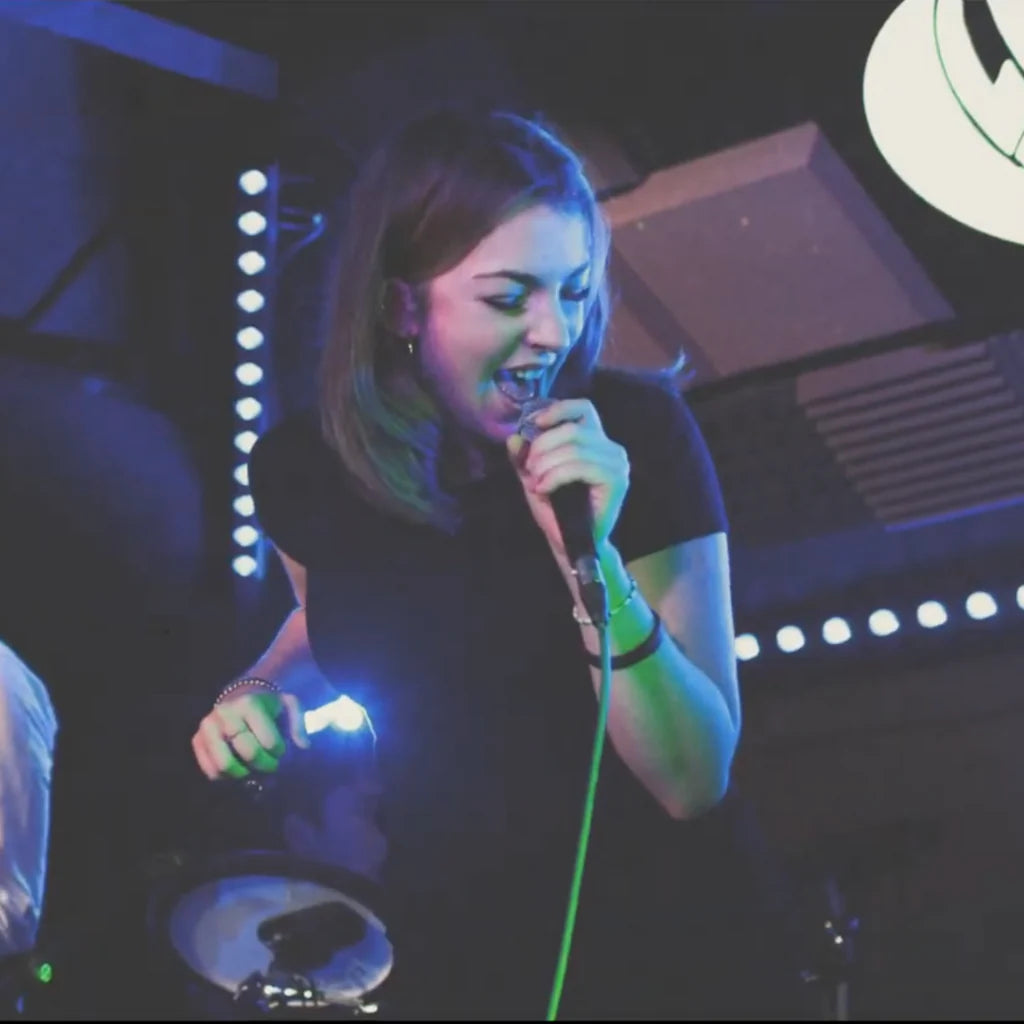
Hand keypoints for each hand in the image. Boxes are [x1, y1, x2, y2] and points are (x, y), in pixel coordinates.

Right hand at [191, 689, 309, 780]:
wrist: (239, 696)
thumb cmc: (268, 705)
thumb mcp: (289, 705)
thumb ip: (299, 724)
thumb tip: (304, 747)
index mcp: (249, 704)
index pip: (268, 741)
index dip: (279, 753)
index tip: (282, 752)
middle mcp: (226, 713)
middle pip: (248, 753)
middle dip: (265, 765)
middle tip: (272, 766)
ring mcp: (208, 727)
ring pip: (224, 765)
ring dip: (244, 774)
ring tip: (254, 770)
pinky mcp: (197, 740)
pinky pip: (210, 770)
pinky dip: (226, 778)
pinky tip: (239, 771)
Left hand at [506, 398, 628, 561]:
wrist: (570, 544)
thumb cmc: (556, 509)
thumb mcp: (533, 476)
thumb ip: (524, 457)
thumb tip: (514, 438)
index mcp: (596, 440)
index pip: (582, 408)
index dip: (557, 410)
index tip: (534, 425)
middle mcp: (611, 447)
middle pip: (572, 429)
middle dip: (542, 447)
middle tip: (529, 470)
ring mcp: (616, 463)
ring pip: (574, 448)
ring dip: (546, 465)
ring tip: (536, 483)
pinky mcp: (616, 480)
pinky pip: (579, 467)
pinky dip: (555, 476)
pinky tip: (544, 489)